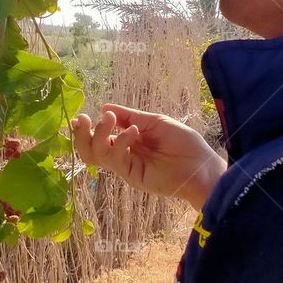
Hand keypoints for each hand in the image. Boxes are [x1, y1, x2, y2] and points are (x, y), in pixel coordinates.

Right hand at [72, 104, 226, 210]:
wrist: (201, 166)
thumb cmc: (183, 142)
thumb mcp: (155, 122)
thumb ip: (130, 116)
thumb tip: (105, 107)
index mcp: (127, 140)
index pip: (99, 136)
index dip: (87, 128)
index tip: (82, 116)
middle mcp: (123, 154)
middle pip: (90, 149)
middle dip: (82, 134)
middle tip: (81, 119)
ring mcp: (126, 166)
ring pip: (97, 155)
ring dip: (99, 134)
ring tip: (109, 119)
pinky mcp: (131, 175)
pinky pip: (115, 159)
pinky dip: (120, 141)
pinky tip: (133, 132)